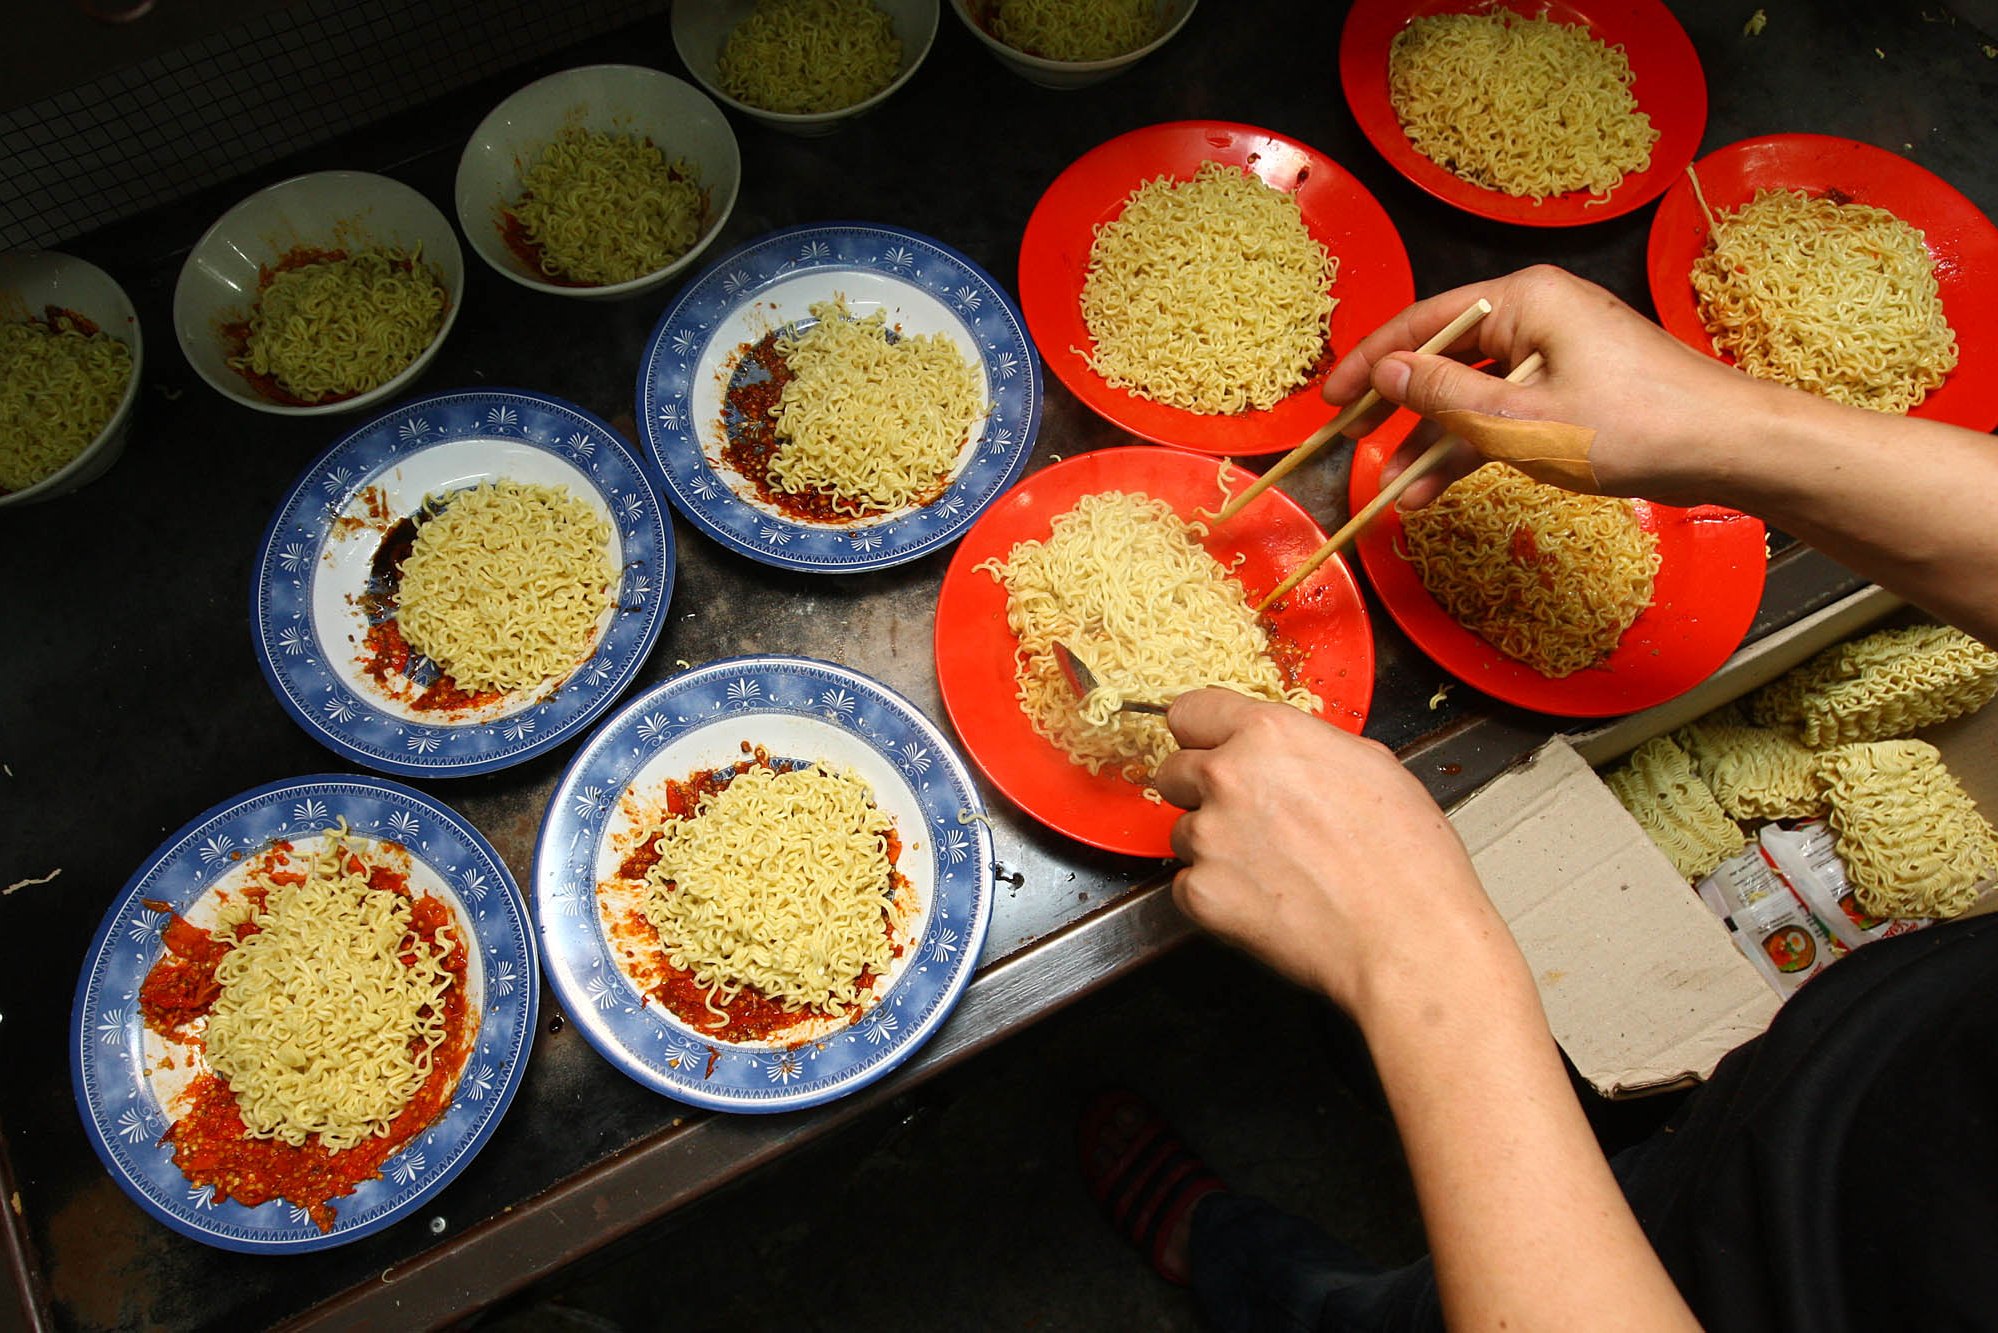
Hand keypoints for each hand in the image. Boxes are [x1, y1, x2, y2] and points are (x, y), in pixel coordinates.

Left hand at [1153, 688, 1525, 1020]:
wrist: (1407, 938)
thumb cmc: (1406, 859)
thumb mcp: (1371, 765)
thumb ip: (1306, 747)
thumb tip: (1287, 754)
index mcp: (1269, 734)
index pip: (1191, 712)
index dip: (1202, 734)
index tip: (1206, 747)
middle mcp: (1228, 777)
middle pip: (1174, 771)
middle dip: (1201, 792)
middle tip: (1248, 819)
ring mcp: (1208, 836)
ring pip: (1181, 833)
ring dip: (1213, 848)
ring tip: (1273, 870)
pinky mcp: (1200, 893)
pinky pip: (1187, 886)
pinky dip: (1216, 896)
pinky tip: (1265, 903)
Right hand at [1320, 265, 1763, 508]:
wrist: (1728, 446)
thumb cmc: (1633, 426)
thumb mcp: (1522, 418)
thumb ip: (1446, 395)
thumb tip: (1385, 372)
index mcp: (1524, 299)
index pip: (1423, 322)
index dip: (1369, 362)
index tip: (1329, 399)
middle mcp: (1536, 313)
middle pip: (1444, 356)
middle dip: (1397, 407)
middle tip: (1348, 440)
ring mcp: (1556, 350)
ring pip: (1473, 391)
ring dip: (1434, 440)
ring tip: (1396, 487)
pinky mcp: (1572, 386)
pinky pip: (1505, 409)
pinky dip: (1475, 445)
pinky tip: (1441, 486)